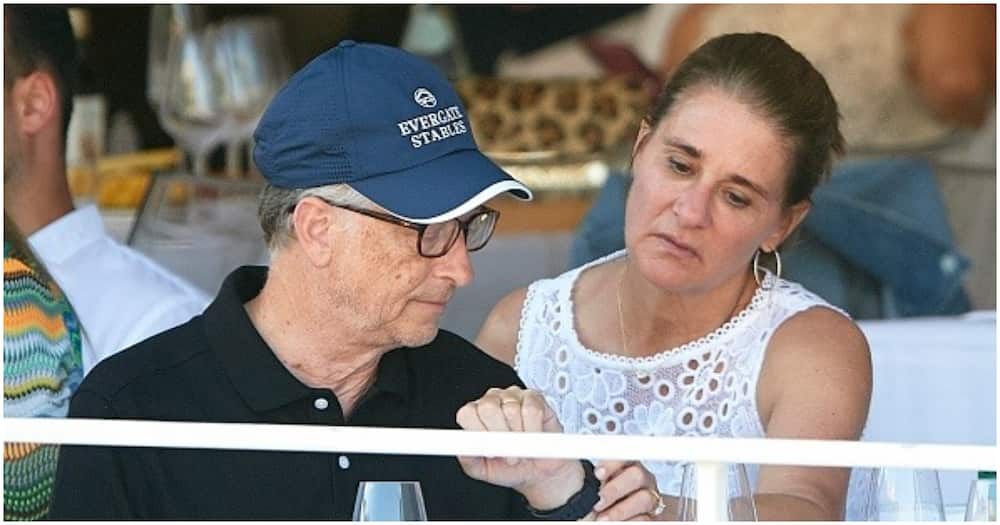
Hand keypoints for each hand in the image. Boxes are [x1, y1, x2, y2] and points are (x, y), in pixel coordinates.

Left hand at [455, 386, 583, 509]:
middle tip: (508, 454)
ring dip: (519, 437)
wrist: (537, 472)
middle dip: (500, 435)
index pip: (467, 413)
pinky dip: (533, 429)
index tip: (489, 451)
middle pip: (488, 408)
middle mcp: (491, 401)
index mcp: (475, 415)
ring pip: (511, 410)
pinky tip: (533, 438)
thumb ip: (469, 460)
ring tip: (522, 449)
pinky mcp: (533, 398)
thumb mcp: (483, 470)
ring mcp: (512, 396)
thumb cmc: (508, 467)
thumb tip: (462, 449)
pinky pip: (532, 410)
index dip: (478, 433)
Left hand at [592, 460, 664, 520]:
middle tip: (598, 500)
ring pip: (645, 498)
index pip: (624, 455)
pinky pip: (646, 519)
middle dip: (616, 488)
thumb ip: (585, 474)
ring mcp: (649, 498)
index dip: (611, 464)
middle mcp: (641, 479)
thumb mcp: (591, 482)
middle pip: (637, 475)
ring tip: (601, 519)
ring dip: (620, 510)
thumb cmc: (598, 498)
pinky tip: (615, 523)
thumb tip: (565, 463)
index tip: (597, 474)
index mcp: (626, 465)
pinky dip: (629, 521)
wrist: (610, 516)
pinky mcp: (652, 517)